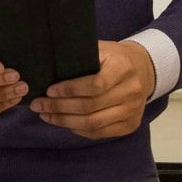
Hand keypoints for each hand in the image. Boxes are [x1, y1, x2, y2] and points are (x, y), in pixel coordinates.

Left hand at [28, 40, 155, 138]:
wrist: (143, 69)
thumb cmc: (114, 57)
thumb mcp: (101, 48)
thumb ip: (81, 55)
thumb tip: (48, 64)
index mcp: (123, 68)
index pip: (95, 84)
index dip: (69, 89)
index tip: (49, 90)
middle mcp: (131, 92)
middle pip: (91, 106)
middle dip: (60, 107)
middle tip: (38, 105)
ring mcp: (133, 111)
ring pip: (93, 123)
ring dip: (65, 121)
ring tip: (46, 116)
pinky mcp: (130, 125)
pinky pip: (100, 133)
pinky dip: (79, 130)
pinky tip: (64, 123)